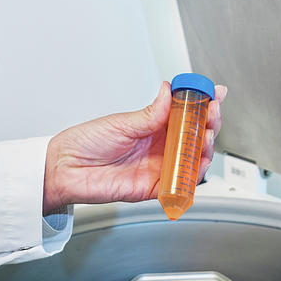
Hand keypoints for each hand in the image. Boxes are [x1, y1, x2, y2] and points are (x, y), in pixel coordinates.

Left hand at [42, 81, 227, 213]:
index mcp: (153, 127)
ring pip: (193, 161)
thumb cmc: (85, 144)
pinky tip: (197, 165)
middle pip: (195, 137)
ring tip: (205, 138)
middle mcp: (160, 147)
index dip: (203, 104)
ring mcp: (159, 167)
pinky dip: (192, 177)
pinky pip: (180, 186)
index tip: (214, 94)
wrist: (66, 169)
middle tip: (211, 115)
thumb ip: (151, 113)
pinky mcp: (154, 189)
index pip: (186, 114)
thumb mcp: (121, 122)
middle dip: (209, 125)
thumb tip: (169, 92)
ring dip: (205, 149)